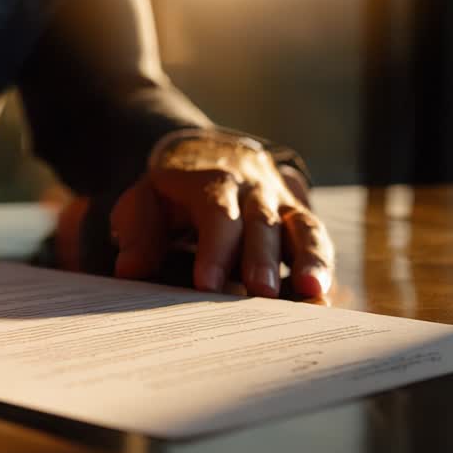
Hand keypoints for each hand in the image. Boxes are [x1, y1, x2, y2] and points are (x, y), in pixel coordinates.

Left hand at [109, 130, 333, 298]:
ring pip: (304, 226)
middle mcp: (253, 189)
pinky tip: (323, 299)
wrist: (207, 153)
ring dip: (311, 260)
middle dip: (263, 257)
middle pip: (263, 221)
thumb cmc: (171, 191)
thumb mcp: (143, 200)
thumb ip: (137, 232)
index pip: (216, 213)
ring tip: (313, 294)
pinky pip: (317, 241)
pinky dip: (322, 268)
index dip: (214, 248)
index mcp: (212, 181)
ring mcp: (282, 202)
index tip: (207, 285)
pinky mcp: (300, 218)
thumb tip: (129, 270)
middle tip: (261, 293)